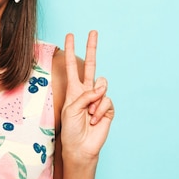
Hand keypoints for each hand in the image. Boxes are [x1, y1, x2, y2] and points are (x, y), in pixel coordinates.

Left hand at [59, 30, 113, 163]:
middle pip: (91, 65)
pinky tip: (95, 120)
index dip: (72, 51)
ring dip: (94, 101)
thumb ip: (85, 95)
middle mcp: (87, 91)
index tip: (70, 36)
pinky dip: (100, 110)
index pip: (73, 67)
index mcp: (74, 90)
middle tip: (93, 31)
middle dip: (92, 48)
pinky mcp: (108, 108)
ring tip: (89, 115)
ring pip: (102, 85)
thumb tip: (102, 87)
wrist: (81, 147)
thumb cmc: (71, 130)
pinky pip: (107, 101)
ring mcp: (99, 99)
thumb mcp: (70, 109)